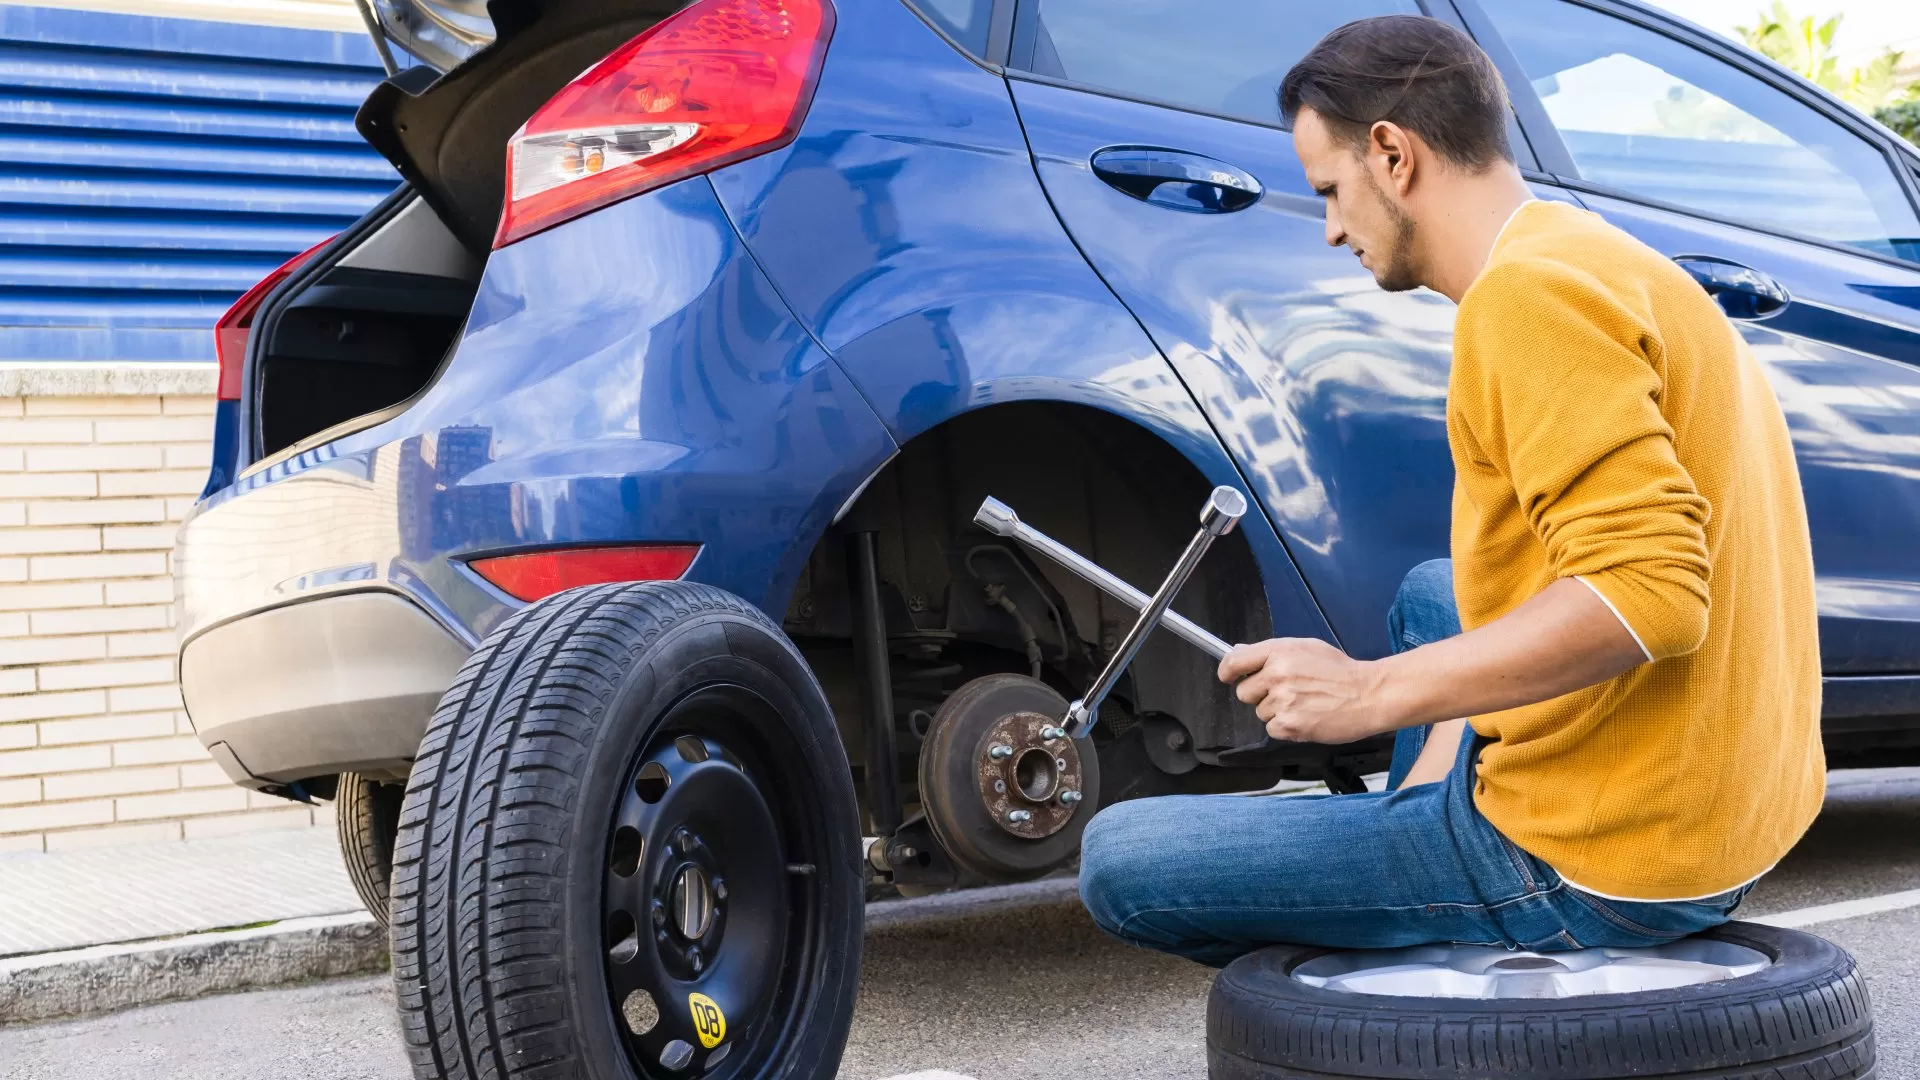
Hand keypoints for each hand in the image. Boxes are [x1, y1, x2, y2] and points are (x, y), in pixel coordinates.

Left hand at [1217, 638, 1394, 744]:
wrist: (1369, 695)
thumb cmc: (1341, 672)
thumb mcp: (1307, 648)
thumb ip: (1272, 651)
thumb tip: (1240, 651)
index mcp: (1280, 652)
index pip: (1234, 661)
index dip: (1227, 671)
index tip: (1227, 676)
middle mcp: (1277, 675)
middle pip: (1243, 692)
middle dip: (1259, 695)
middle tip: (1286, 692)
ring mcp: (1283, 701)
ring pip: (1260, 712)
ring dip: (1277, 712)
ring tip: (1304, 703)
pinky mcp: (1290, 725)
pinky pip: (1272, 729)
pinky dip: (1286, 728)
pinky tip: (1306, 717)